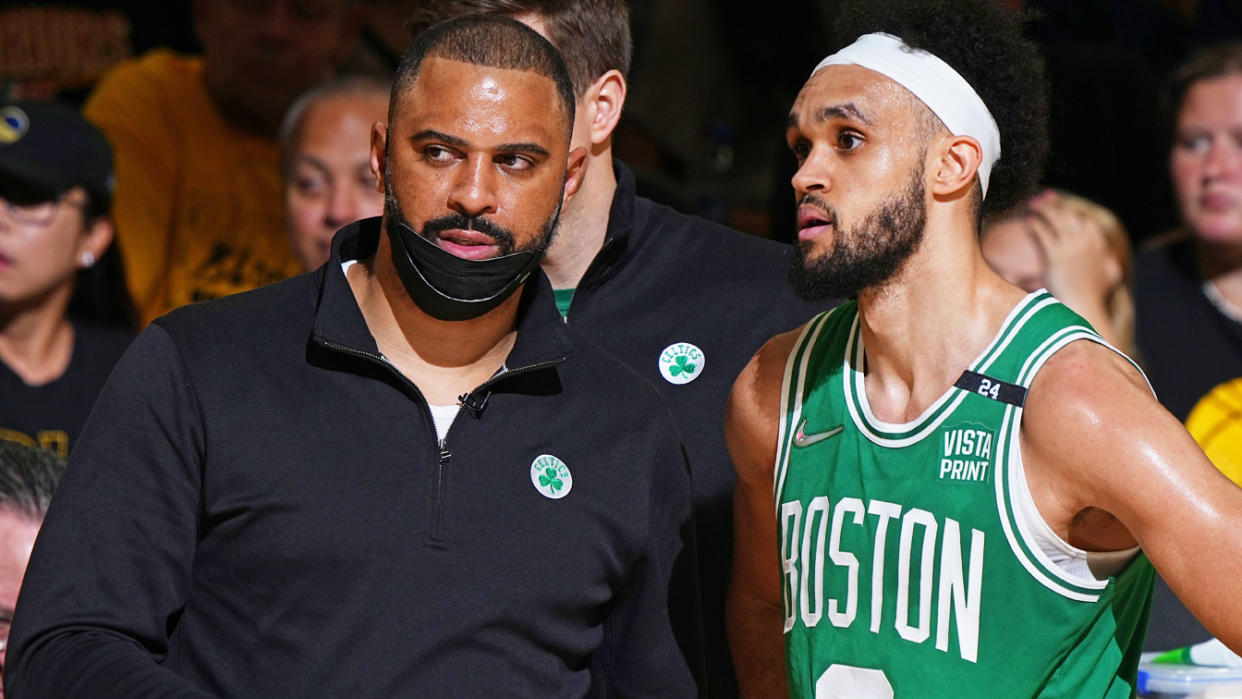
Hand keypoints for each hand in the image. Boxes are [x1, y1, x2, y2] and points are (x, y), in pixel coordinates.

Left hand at [1026, 191, 1120, 338]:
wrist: (1084, 306)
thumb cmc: (1096, 294)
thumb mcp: (1111, 275)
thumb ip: (1111, 261)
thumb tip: (1111, 255)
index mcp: (1099, 244)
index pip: (1086, 220)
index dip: (1074, 210)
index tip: (1065, 205)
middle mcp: (1086, 242)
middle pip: (1069, 215)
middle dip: (1056, 204)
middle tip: (1044, 197)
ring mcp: (1071, 247)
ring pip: (1056, 220)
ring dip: (1045, 209)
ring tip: (1033, 204)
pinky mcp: (1055, 255)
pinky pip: (1043, 233)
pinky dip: (1036, 225)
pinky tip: (1029, 221)